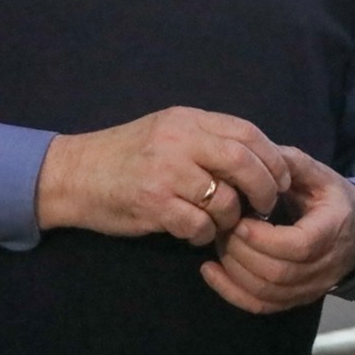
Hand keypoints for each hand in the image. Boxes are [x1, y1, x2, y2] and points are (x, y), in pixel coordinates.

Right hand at [35, 107, 290, 246]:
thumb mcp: (167, 132)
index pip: (246, 132)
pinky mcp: (152, 204)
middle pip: (243, 161)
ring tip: (222, 222)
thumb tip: (259, 160)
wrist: (73, 175)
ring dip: (231, 217)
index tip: (281, 179)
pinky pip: (198, 224)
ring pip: (224, 198)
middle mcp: (178, 140)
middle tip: (265, 207)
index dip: (272, 157)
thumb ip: (207, 140)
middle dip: (264, 188)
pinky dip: (204, 234)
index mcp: (187, 120)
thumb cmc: (126, 156)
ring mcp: (165, 172)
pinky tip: (194, 233)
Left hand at [200, 146, 354, 313]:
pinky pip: (261, 306)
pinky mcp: (295, 300)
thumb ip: (290, 164)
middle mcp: (324, 266)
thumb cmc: (332, 199)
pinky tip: (210, 271)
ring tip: (218, 242)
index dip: (264, 239)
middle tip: (223, 227)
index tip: (240, 221)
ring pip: (267, 293)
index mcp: (333, 229)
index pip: (298, 246)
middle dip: (241, 252)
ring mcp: (310, 288)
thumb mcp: (318, 174)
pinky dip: (231, 292)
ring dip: (234, 270)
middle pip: (277, 273)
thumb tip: (256, 155)